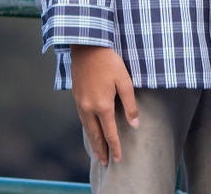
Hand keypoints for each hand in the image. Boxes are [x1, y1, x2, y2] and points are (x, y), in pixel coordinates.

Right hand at [69, 45, 138, 165]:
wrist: (87, 48)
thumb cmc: (109, 62)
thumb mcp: (124, 80)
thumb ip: (130, 103)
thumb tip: (134, 123)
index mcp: (102, 106)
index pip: (110, 132)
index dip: (115, 146)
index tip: (118, 158)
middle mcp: (88, 108)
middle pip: (95, 135)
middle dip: (101, 150)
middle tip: (106, 163)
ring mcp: (80, 104)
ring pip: (87, 129)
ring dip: (93, 142)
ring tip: (98, 152)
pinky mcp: (76, 98)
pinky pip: (82, 120)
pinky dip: (87, 130)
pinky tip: (91, 131)